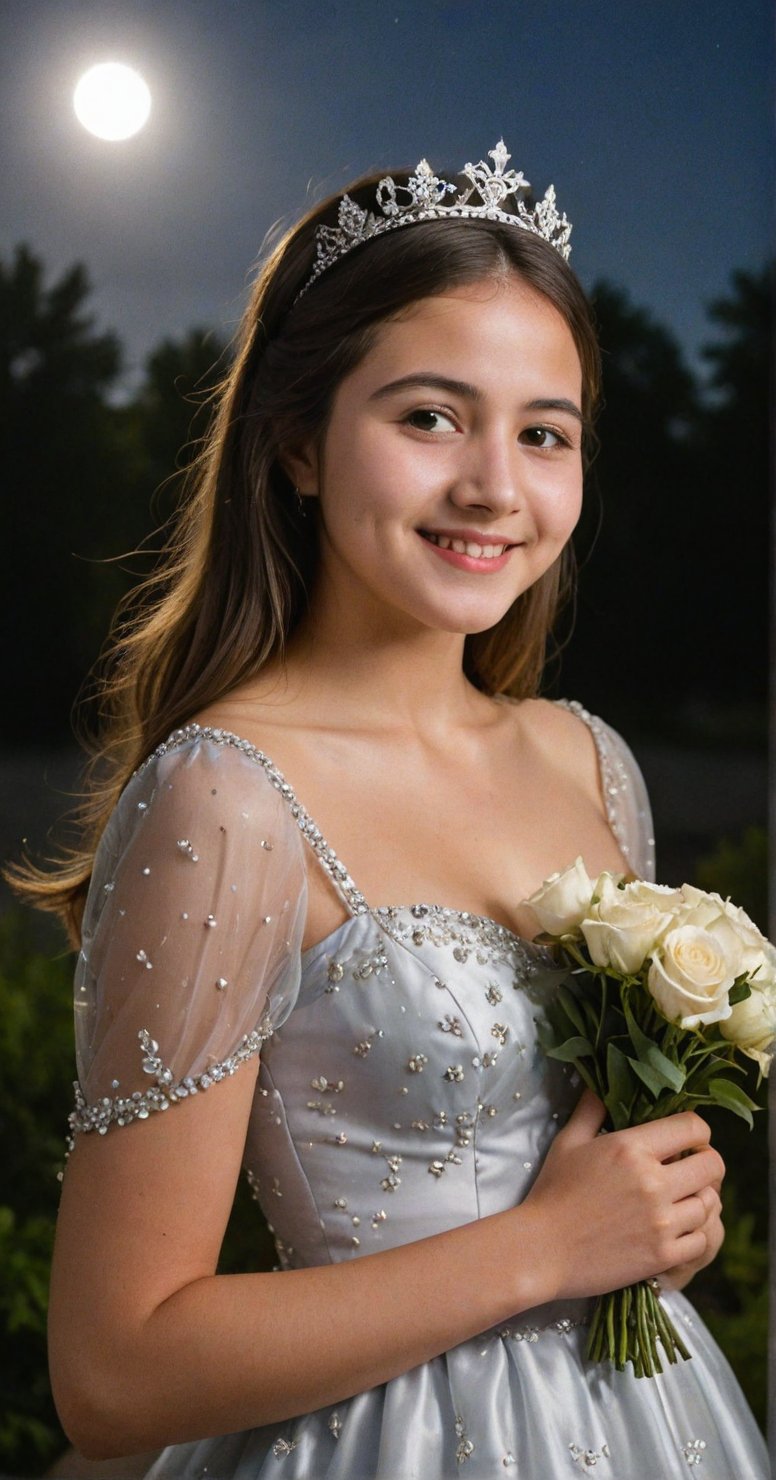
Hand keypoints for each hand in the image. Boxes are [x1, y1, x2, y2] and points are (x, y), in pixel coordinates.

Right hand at [518, 1090, 725, 1303]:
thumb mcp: (568, 1142)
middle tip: (690, 1171)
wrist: (541, 1249)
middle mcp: (653, 1181)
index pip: (693, 1127)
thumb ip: (591, 1110)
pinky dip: (694, 1234)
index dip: (697, 1132)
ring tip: (681, 1202)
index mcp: (632, 1148)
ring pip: (710, 1203)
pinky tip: (676, 1230)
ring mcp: (661, 1221)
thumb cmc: (552, 1192)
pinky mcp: (663, 1255)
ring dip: (699, 1200)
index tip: (687, 1142)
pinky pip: (702, 1239)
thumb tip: (600, 1086)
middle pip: (712, 1165)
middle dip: (706, 1164)